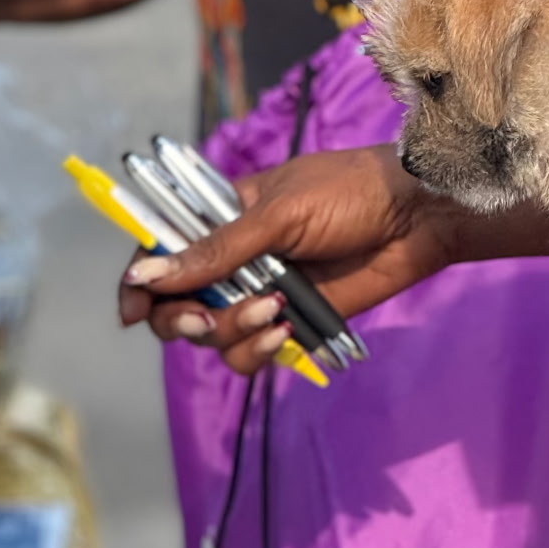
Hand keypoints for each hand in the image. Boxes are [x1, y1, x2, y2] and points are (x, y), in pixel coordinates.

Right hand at [119, 146, 548, 374]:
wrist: (416, 219)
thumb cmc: (350, 194)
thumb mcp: (278, 213)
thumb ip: (215, 251)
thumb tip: (146, 277)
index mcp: (223, 216)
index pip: (162, 249)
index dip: (140, 280)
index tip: (132, 308)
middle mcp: (235, 259)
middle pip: (175, 303)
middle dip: (178, 317)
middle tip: (202, 318)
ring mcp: (261, 292)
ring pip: (212, 334)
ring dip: (231, 329)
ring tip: (274, 309)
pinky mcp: (290, 323)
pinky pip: (249, 353)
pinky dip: (257, 349)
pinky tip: (284, 330)